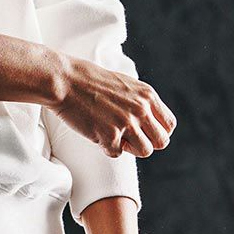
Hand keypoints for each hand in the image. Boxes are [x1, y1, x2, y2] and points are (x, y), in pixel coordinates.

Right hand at [51, 58, 175, 158]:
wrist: (65, 81)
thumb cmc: (89, 81)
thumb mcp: (125, 84)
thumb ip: (140, 102)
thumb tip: (149, 121)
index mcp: (147, 96)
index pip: (169, 125)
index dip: (157, 132)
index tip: (144, 133)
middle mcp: (141, 109)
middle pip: (161, 142)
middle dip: (146, 143)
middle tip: (129, 139)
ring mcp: (126, 123)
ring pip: (145, 151)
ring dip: (129, 148)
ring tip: (114, 137)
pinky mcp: (109, 135)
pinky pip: (117, 153)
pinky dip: (107, 147)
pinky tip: (97, 133)